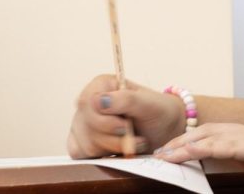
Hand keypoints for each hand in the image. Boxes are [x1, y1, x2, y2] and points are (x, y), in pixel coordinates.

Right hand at [66, 75, 185, 157]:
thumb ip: (126, 99)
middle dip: (113, 137)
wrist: (164, 131)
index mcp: (102, 85)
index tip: (126, 125)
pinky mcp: (83, 141)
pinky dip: (99, 157)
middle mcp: (89, 102)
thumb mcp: (149, 104)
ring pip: (86, 143)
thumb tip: (99, 101)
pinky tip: (114, 152)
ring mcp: (83, 122)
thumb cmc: (158, 113)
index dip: (106, 120)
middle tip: (133, 135)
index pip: (87, 103)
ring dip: (113, 149)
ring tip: (131, 143)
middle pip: (86, 126)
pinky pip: (79, 153)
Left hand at [154, 116, 243, 193]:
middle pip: (205, 136)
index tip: (173, 156)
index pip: (216, 142)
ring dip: (183, 146)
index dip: (193, 147)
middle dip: (180, 146)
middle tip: (157, 156)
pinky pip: (225, 145)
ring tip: (161, 155)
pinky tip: (187, 153)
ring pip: (209, 138)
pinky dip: (203, 149)